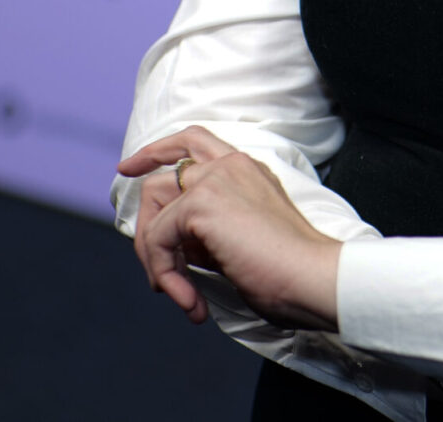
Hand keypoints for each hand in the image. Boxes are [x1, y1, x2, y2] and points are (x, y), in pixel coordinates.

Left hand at [118, 126, 341, 330]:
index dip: (156, 151)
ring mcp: (215, 180)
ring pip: (152, 205)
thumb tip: (175, 247)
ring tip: (179, 295)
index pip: (193, 141)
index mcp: (245, 169)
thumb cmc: (290, 270)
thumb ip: (209, 232)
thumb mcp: (242, 241)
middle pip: (159, 178)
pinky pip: (158, 238)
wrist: (313, 277)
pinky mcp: (201, 203)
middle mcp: (230, 165)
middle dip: (145, 226)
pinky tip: (189, 300)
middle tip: (158, 276)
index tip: (128, 168)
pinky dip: (165, 273)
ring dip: (154, 256)